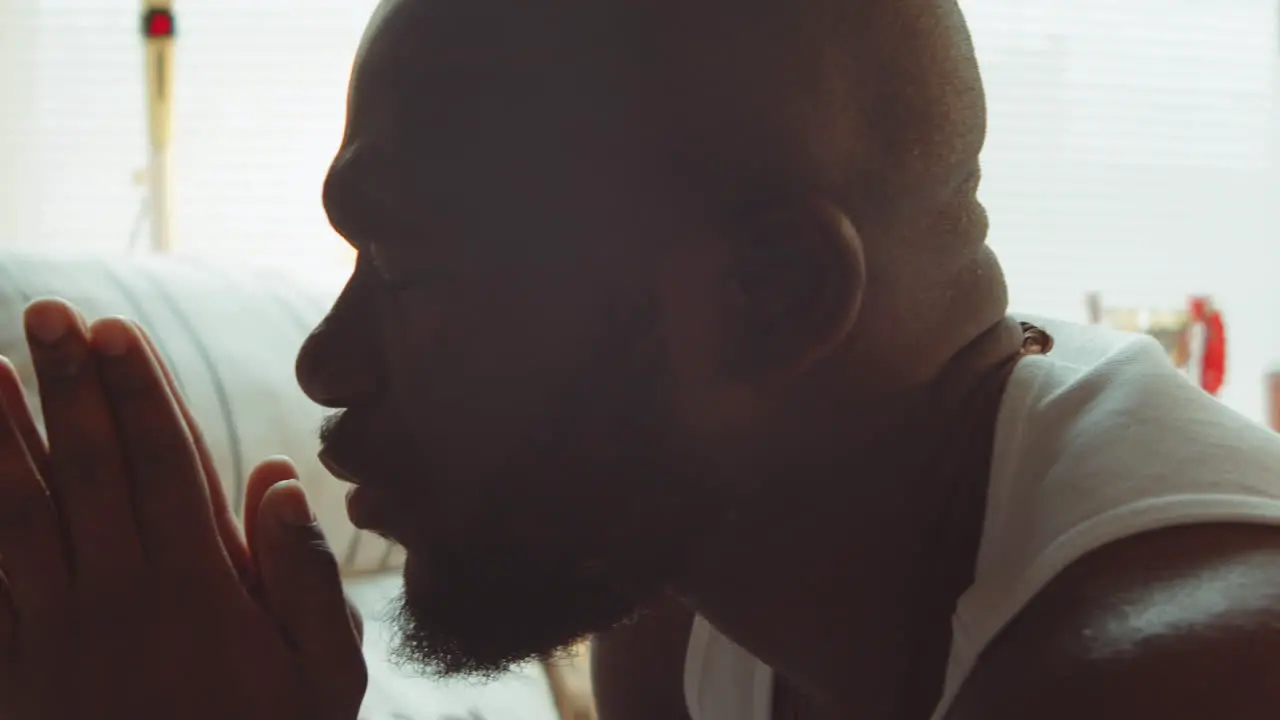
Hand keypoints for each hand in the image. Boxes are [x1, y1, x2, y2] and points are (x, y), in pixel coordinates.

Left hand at [0, 299, 366, 718]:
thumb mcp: (324, 679)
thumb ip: (305, 577)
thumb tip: (278, 474)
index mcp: (200, 589)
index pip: (164, 466)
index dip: (137, 395)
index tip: (116, 331)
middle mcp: (121, 596)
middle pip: (89, 472)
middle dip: (68, 387)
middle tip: (46, 313)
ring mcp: (59, 634)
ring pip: (20, 516)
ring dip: (0, 440)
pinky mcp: (17, 672)